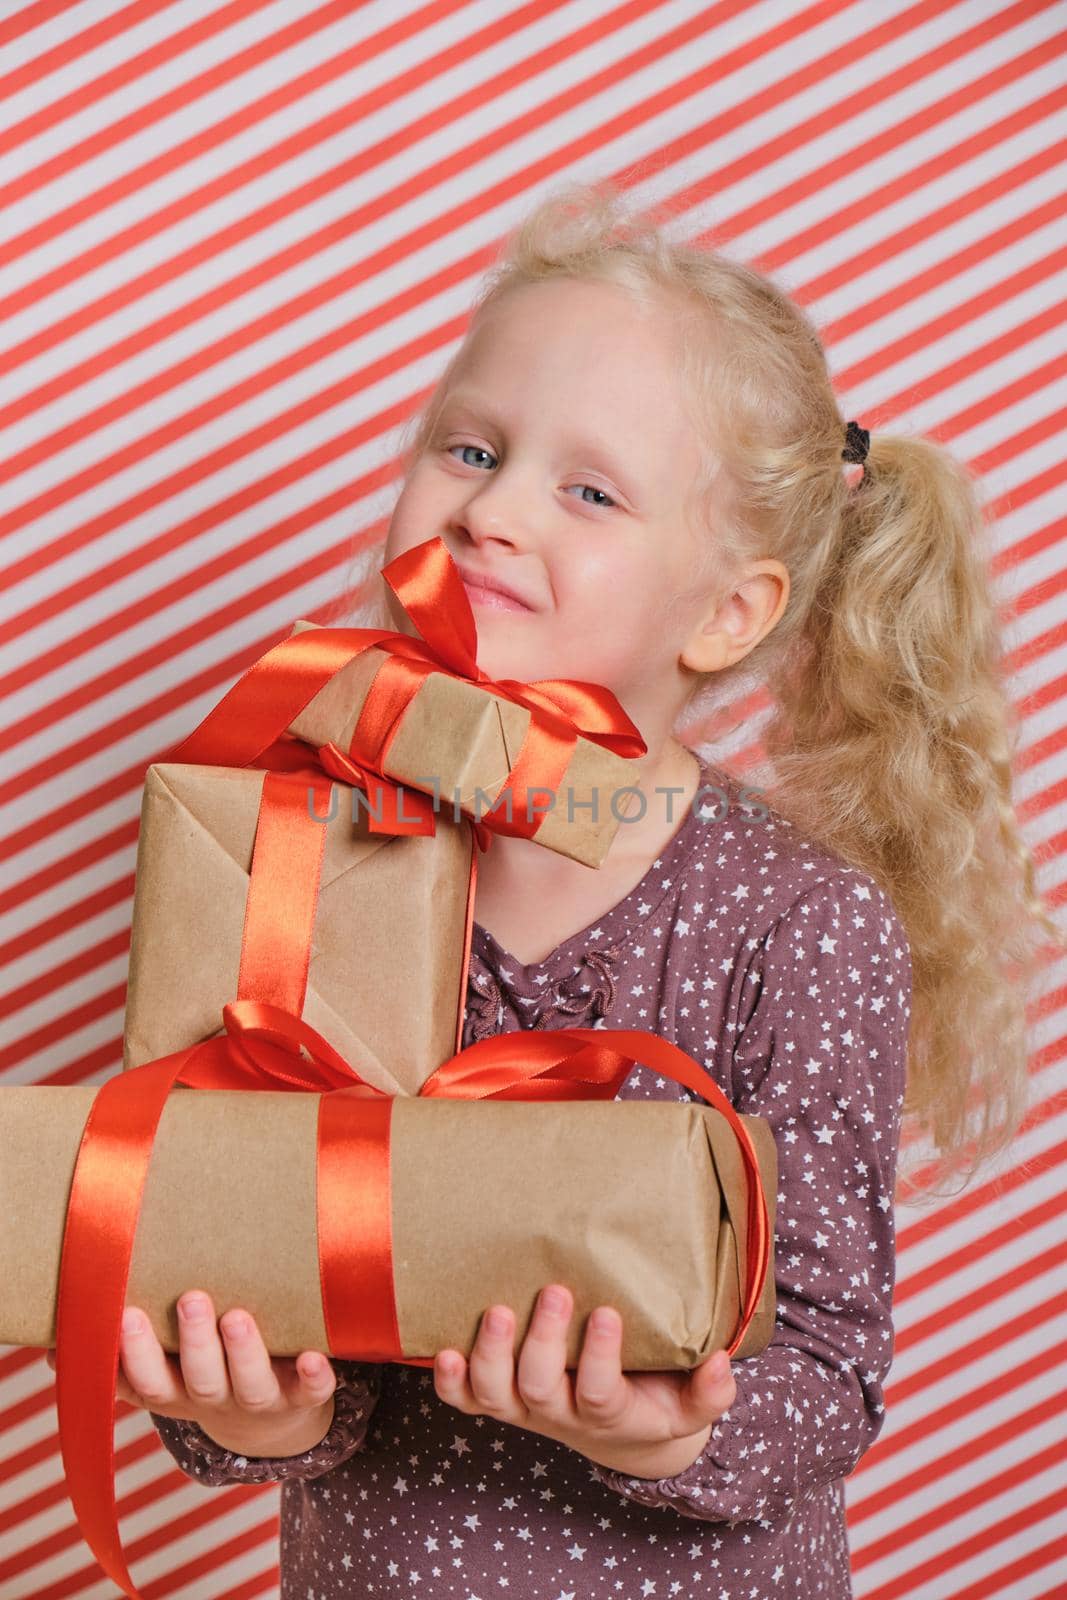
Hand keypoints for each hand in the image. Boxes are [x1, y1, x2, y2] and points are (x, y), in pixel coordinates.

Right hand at [44, 1290, 336, 1453]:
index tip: (122, 1314)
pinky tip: (315, 1355)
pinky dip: (314, 1377)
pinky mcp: (302, 1396)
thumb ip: (122, 1352)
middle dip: (193, 1344)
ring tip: (238, 1317)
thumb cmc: (204, 1370)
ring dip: (244, 1353)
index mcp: (174, 1391)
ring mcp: (258, 1400)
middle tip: (193, 1299)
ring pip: (249, 1386)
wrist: (270, 1419)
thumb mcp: (163, 1367)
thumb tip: (58, 1339)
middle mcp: (213, 1399)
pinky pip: (310, 1391)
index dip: (133, 1355)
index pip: (145, 1382)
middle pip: (198, 1382)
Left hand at [433, 1283, 736, 1477]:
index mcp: (611, 1413)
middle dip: (542, 1343)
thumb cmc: (658, 1402)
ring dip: (490, 1355)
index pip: (600, 1394)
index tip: (607, 1314)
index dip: (600, 1359)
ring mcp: (525, 1407)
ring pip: (496, 1395)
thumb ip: (710, 1391)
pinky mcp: (501, 1398)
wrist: (621, 1433)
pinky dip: (450, 1382)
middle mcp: (561, 1413)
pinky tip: (442, 1351)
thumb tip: (722, 1362)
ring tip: (497, 1311)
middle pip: (540, 1390)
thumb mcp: (692, 1406)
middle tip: (555, 1294)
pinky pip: (466, 1401)